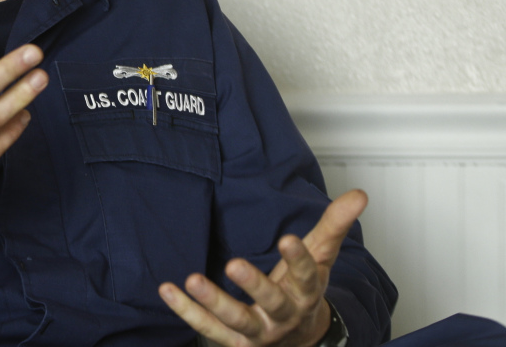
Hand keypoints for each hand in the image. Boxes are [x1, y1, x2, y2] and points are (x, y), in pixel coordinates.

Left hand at [159, 189, 367, 346]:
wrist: (298, 338)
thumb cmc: (302, 289)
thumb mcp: (320, 256)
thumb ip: (334, 225)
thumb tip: (359, 194)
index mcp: (306, 293)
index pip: (307, 277)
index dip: (299, 260)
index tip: (288, 239)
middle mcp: (283, 316)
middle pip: (272, 303)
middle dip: (254, 286)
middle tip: (234, 264)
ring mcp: (258, 332)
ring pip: (236, 321)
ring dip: (213, 302)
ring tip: (191, 280)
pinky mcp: (233, 342)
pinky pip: (207, 329)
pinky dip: (187, 312)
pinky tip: (168, 290)